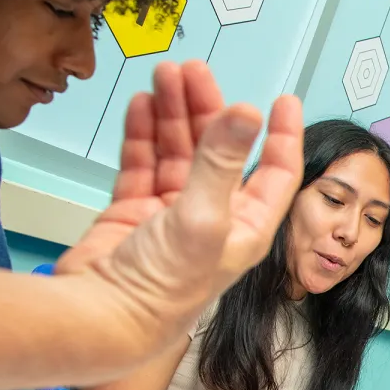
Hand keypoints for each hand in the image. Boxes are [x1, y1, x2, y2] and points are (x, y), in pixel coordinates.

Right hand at [57, 60, 302, 355]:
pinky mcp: (135, 215)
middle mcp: (216, 219)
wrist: (105, 318)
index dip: (283, 136)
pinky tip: (143, 107)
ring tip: (166, 75)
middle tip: (196, 71)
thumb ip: (221, 160)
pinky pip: (143, 166)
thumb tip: (248, 113)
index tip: (285, 100)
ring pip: (178, 153)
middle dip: (209, 109)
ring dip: (173, 114)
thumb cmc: (165, 287)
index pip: (276, 173)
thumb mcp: (204, 216)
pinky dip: (143, 136)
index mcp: (248, 227)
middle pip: (220, 152)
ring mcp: (173, 216)